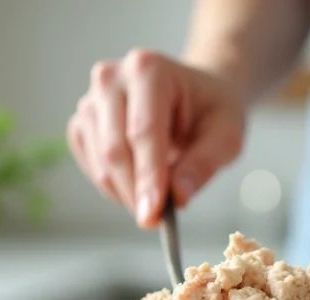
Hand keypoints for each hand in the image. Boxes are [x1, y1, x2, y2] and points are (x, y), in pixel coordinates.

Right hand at [67, 49, 246, 227]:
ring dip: (126, 192)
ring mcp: (91, 99)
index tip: (154, 215)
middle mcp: (111, 78)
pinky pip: (90, 165)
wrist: (194, 96)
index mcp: (149, 69)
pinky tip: (138, 184)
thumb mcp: (226, 135)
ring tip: (157, 198)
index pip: (143, 132)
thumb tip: (178, 197)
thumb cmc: (211, 111)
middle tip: (157, 220)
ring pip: (100, 162)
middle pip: (115, 149)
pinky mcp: (82, 122)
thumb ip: (204, 164)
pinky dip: (113, 186)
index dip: (148, 177)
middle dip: (136, 192)